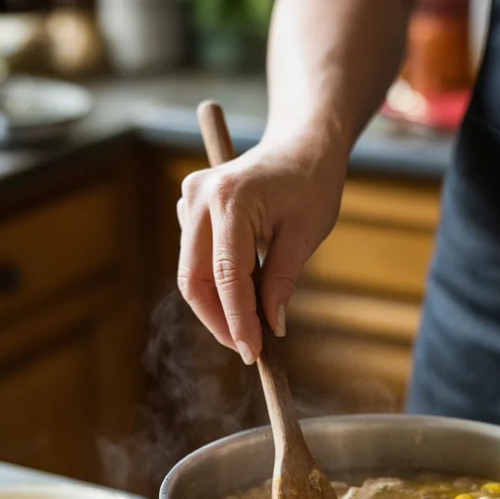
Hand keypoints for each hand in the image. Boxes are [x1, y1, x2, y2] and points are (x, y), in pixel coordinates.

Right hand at [176, 128, 346, 362]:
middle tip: (247, 348)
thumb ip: (282, 281)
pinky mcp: (189, 209)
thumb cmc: (310, 183)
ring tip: (248, 328)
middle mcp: (198, 198)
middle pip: (194, 279)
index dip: (238, 320)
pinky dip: (214, 287)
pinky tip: (240, 299)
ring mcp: (188, 201)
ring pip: (191, 274)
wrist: (301, 146)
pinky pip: (195, 261)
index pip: (227, 276)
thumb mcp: (305, 235)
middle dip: (219, 321)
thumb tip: (271, 326)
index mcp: (229, 200)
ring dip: (216, 307)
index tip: (253, 353)